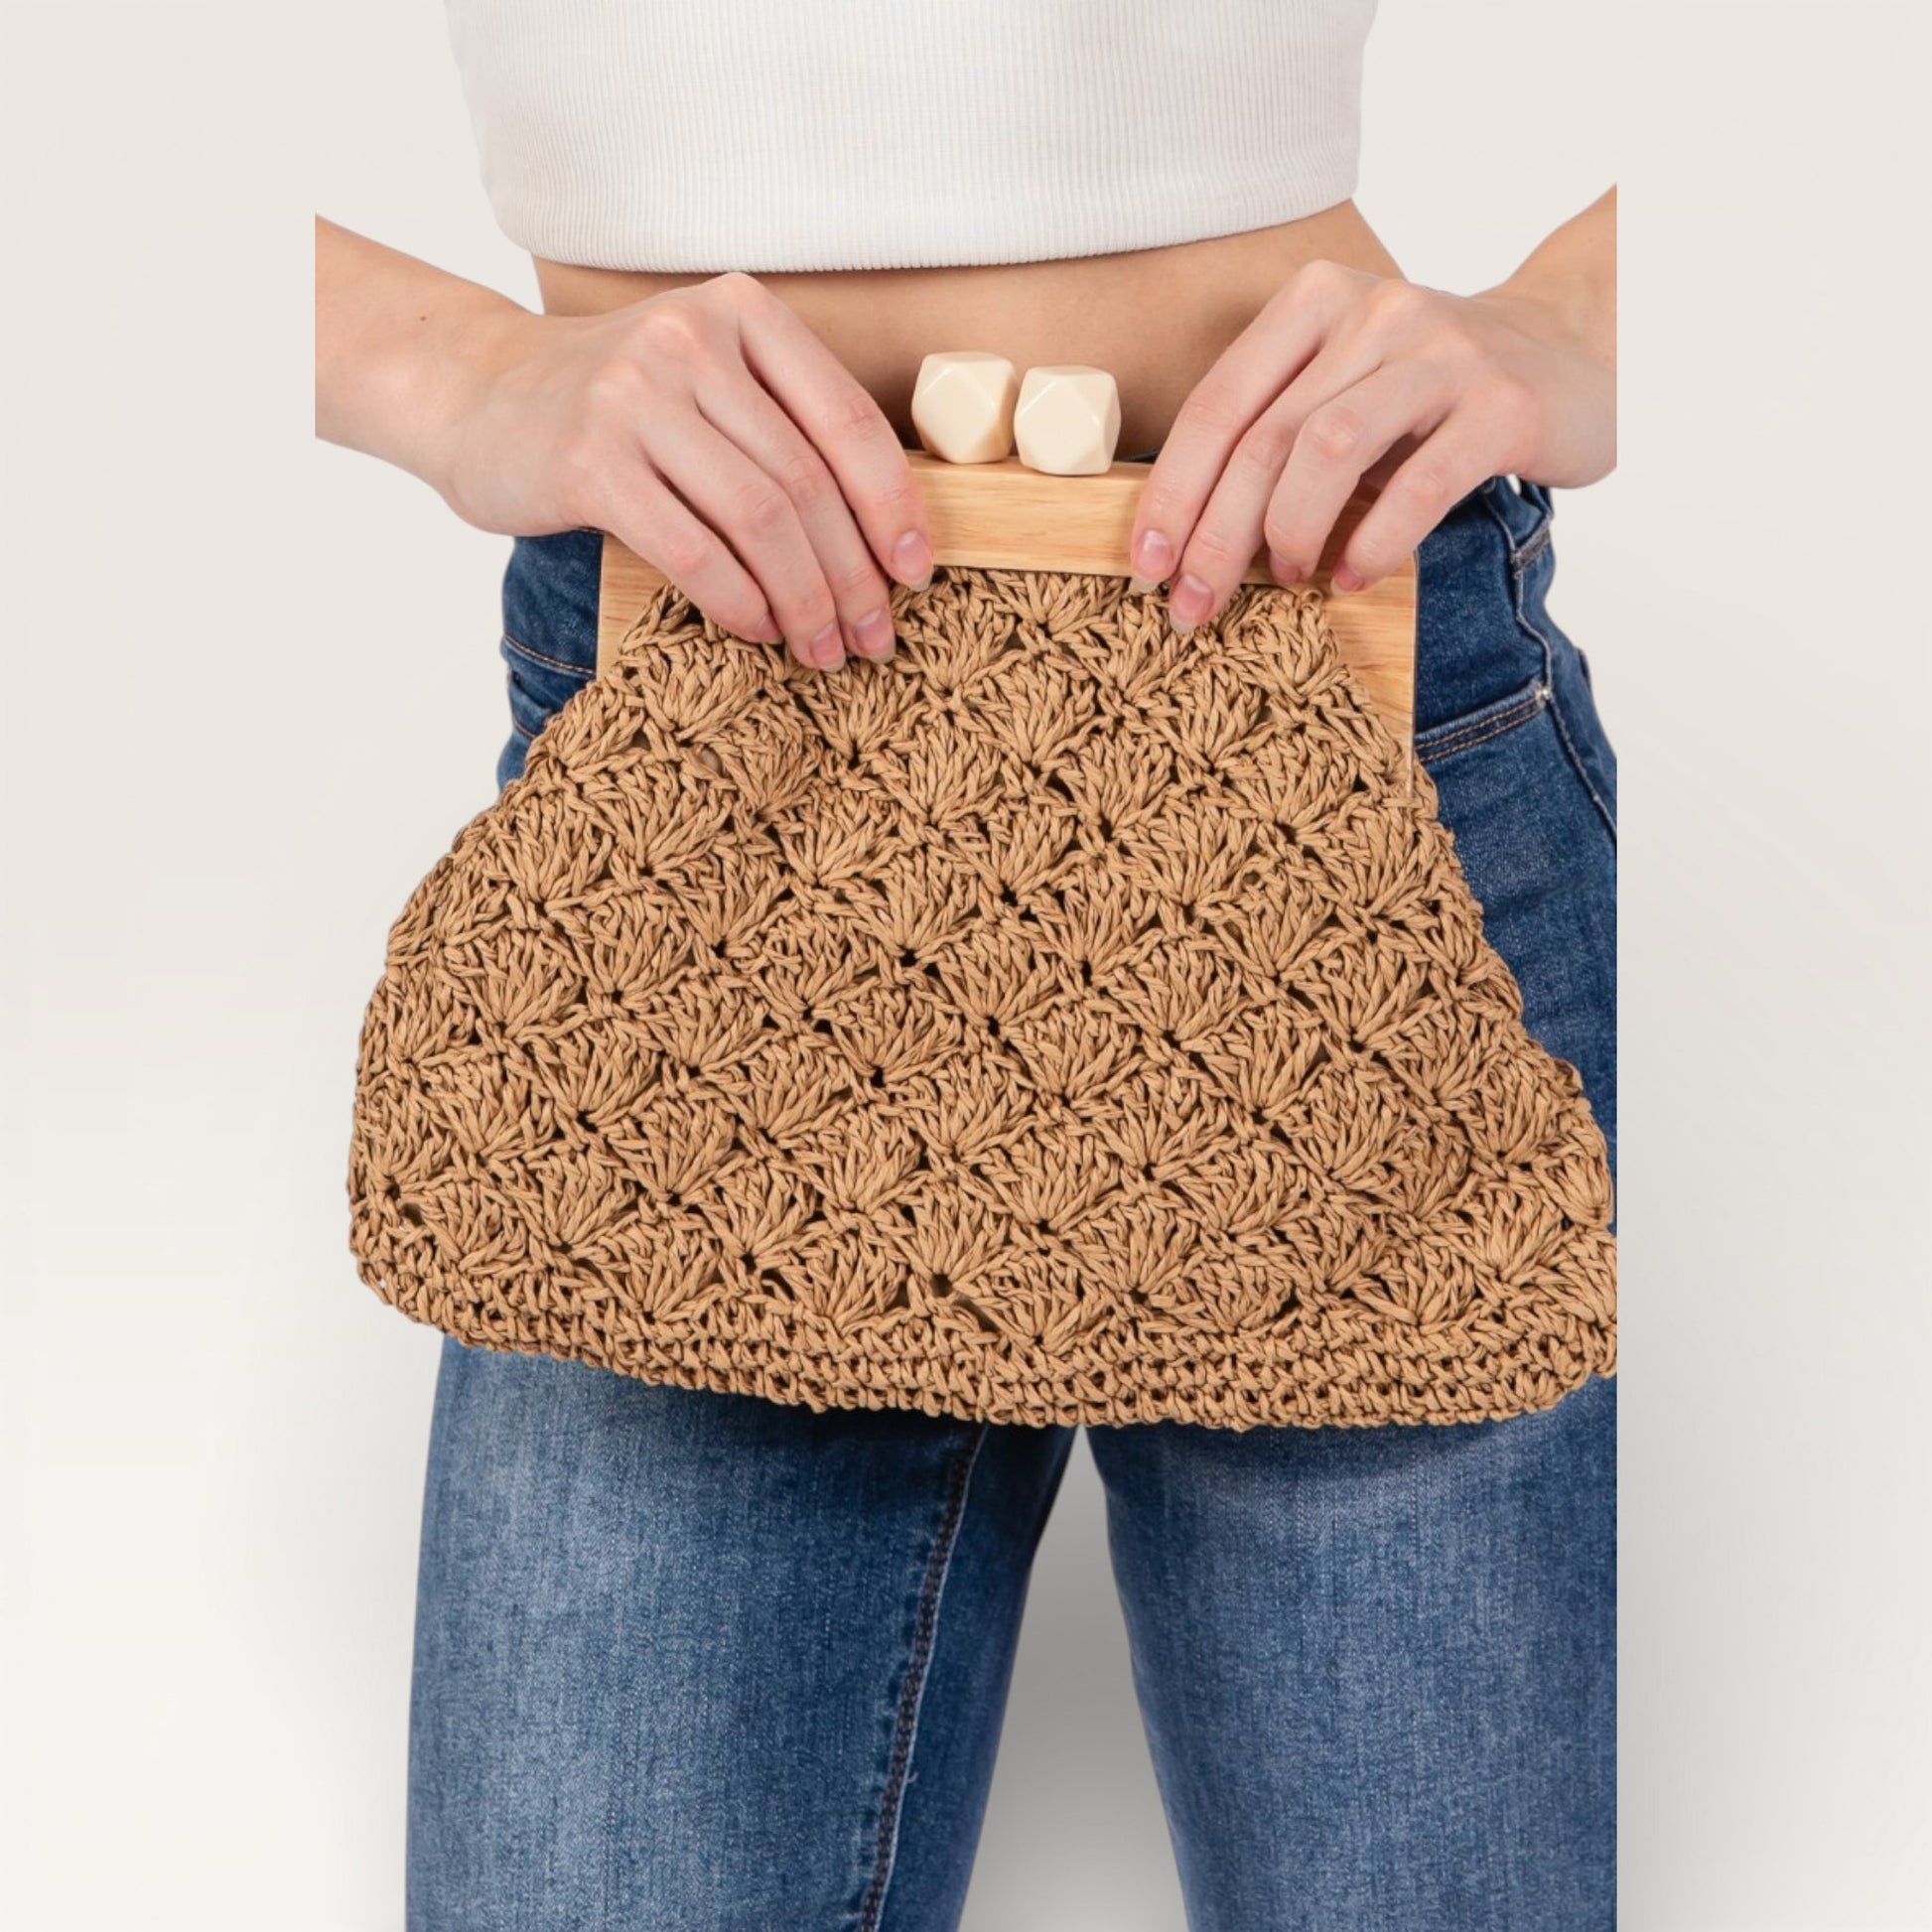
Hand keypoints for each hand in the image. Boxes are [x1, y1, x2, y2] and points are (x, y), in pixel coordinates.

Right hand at [432, 271, 934, 671]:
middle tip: (872, 636)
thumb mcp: (705, 378)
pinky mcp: (589, 461)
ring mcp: (635, 397)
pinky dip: (740, 603)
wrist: (474, 392)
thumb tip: (884, 531)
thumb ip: (781, 423)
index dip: (893, 507)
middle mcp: (691, 341)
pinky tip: (758, 630)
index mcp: (742, 313)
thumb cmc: (613, 404)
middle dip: (852, 576)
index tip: (915, 574)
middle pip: (808, 482)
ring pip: (760, 520)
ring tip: (822, 649)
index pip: (847, 421)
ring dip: (804, 601)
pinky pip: (694, 551)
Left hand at [1126, 258, 1615, 626]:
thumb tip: (1189, 537)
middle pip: (1264, 436)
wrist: (1577, 348)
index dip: (1173, 491)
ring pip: (1328, 449)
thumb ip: (1279, 434)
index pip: (1218, 404)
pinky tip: (1352, 577)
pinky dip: (1373, 542)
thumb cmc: (1435, 391)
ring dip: (1289, 532)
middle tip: (1195, 605)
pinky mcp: (1501, 403)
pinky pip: (1419, 484)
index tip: (1147, 565)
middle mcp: (1374, 313)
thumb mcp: (1346, 388)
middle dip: (1216, 535)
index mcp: (1316, 304)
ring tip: (1287, 578)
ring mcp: (1442, 352)